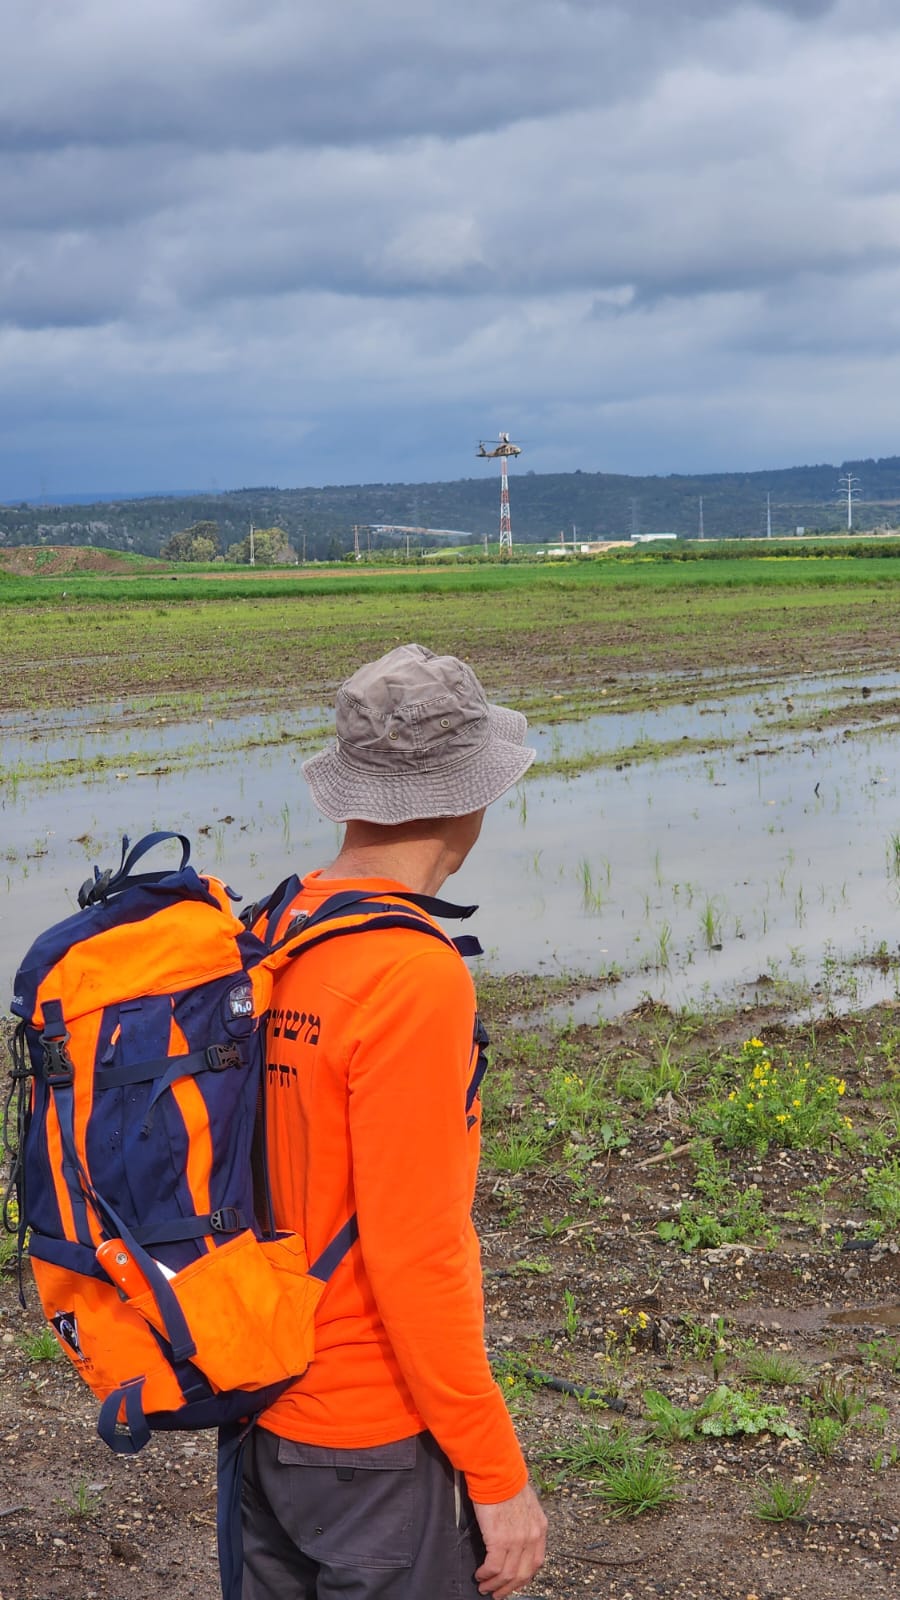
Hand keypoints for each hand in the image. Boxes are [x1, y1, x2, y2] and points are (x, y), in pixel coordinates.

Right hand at [472, 1480, 546, 1598]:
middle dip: (508, 1588)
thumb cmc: (507, 1481)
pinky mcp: (499, 1540)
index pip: (536, 1563)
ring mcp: (517, 1540)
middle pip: (522, 1574)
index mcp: (540, 1528)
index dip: (523, 1577)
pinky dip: (485, 1575)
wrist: (498, 1471)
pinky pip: (493, 1567)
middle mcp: (532, 1537)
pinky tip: (480, 1574)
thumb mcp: (526, 1503)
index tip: (513, 1583)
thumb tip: (516, 1535)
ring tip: (484, 1587)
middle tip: (497, 1593)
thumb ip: (526, 1522)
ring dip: (494, 1585)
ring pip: (507, 1575)